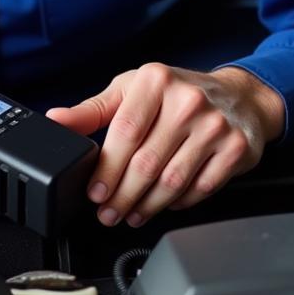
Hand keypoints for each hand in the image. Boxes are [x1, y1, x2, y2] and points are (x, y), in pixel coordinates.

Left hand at [46, 64, 283, 227]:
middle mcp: (187, 100)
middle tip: (108, 213)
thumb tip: (55, 119)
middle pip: (146, 162)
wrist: (238, 95)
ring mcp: (214, 125)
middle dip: (122, 196)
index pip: (125, 131)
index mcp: (156, 80)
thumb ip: (93, 109)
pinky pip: (200, 188)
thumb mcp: (131, 89)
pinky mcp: (235, 149)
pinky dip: (179, 203)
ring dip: (146, 206)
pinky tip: (164, 204)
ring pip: (172, 181)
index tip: (94, 192)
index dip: (107, 168)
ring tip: (130, 214)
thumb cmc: (176, 92)